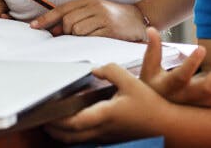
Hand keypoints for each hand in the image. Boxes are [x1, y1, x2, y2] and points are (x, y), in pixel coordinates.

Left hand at [29, 0, 146, 39]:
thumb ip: (76, 18)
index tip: (33, 26)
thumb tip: (56, 30)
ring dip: (78, 38)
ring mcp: (103, 17)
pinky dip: (88, 41)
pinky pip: (90, 38)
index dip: (46, 19)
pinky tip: (97, 39)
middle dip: (66, 32)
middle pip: (67, 21)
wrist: (140, 18)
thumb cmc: (113, 17)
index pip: (61, 9)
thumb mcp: (94, 12)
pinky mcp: (110, 29)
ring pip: (77, 30)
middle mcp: (94, 6)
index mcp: (88, 0)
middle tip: (72, 36)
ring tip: (91, 36)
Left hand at [45, 61, 169, 143]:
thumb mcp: (131, 82)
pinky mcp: (111, 139)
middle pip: (70, 137)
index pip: (73, 123)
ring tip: (52, 124)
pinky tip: (73, 126)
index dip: (56, 120)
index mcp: (104, 115)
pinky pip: (88, 140)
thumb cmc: (150, 104)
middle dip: (53, 130)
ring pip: (78, 141)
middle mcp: (103, 130)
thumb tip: (93, 70)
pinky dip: (76, 135)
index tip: (45, 112)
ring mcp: (107, 137)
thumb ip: (110, 71)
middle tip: (41, 120)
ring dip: (63, 134)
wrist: (168, 126)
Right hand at [136, 28, 210, 106]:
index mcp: (168, 87)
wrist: (158, 112)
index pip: (181, 76)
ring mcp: (198, 106)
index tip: (202, 47)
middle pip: (208, 88)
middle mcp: (185, 98)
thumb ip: (153, 49)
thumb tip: (151, 29)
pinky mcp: (208, 108)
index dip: (192, 63)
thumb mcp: (149, 68)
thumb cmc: (153, 85)